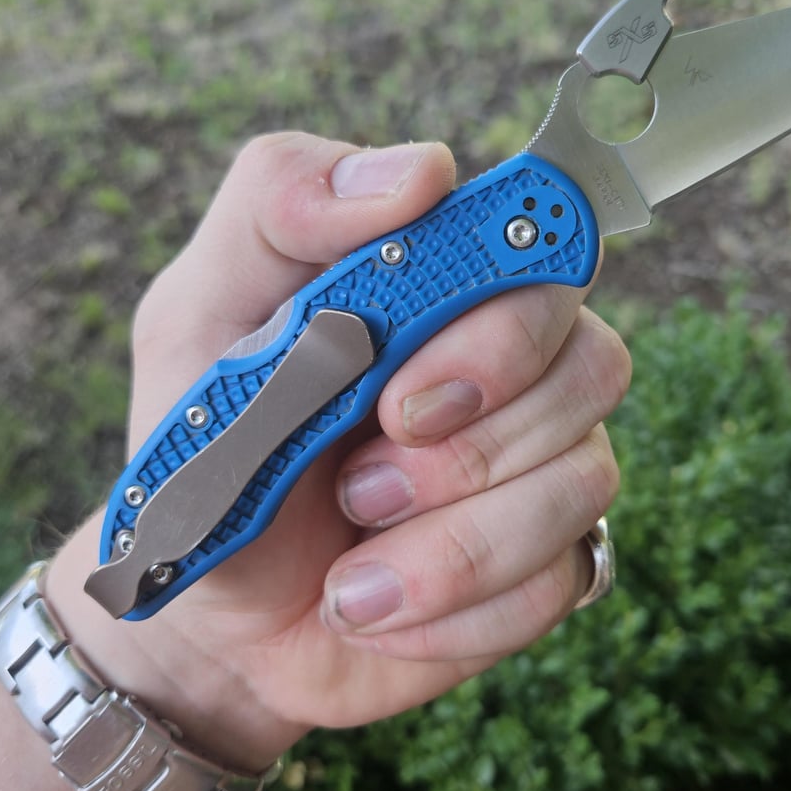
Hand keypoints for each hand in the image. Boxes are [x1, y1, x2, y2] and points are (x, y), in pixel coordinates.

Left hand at [47, 134, 629, 772]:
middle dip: (470, 446)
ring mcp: (545, 468)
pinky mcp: (551, 567)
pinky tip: (374, 608)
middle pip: (593, 364)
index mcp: (445, 286)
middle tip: (358, 481)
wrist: (208, 617)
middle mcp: (516, 367)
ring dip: (449, 545)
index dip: (499, 328)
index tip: (401, 395)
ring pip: (583, 481)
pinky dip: (452, 613)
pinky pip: (560, 581)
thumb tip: (425, 172)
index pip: (546, 252)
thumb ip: (281, 205)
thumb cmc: (206, 448)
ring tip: (347, 568)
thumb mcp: (197, 313)